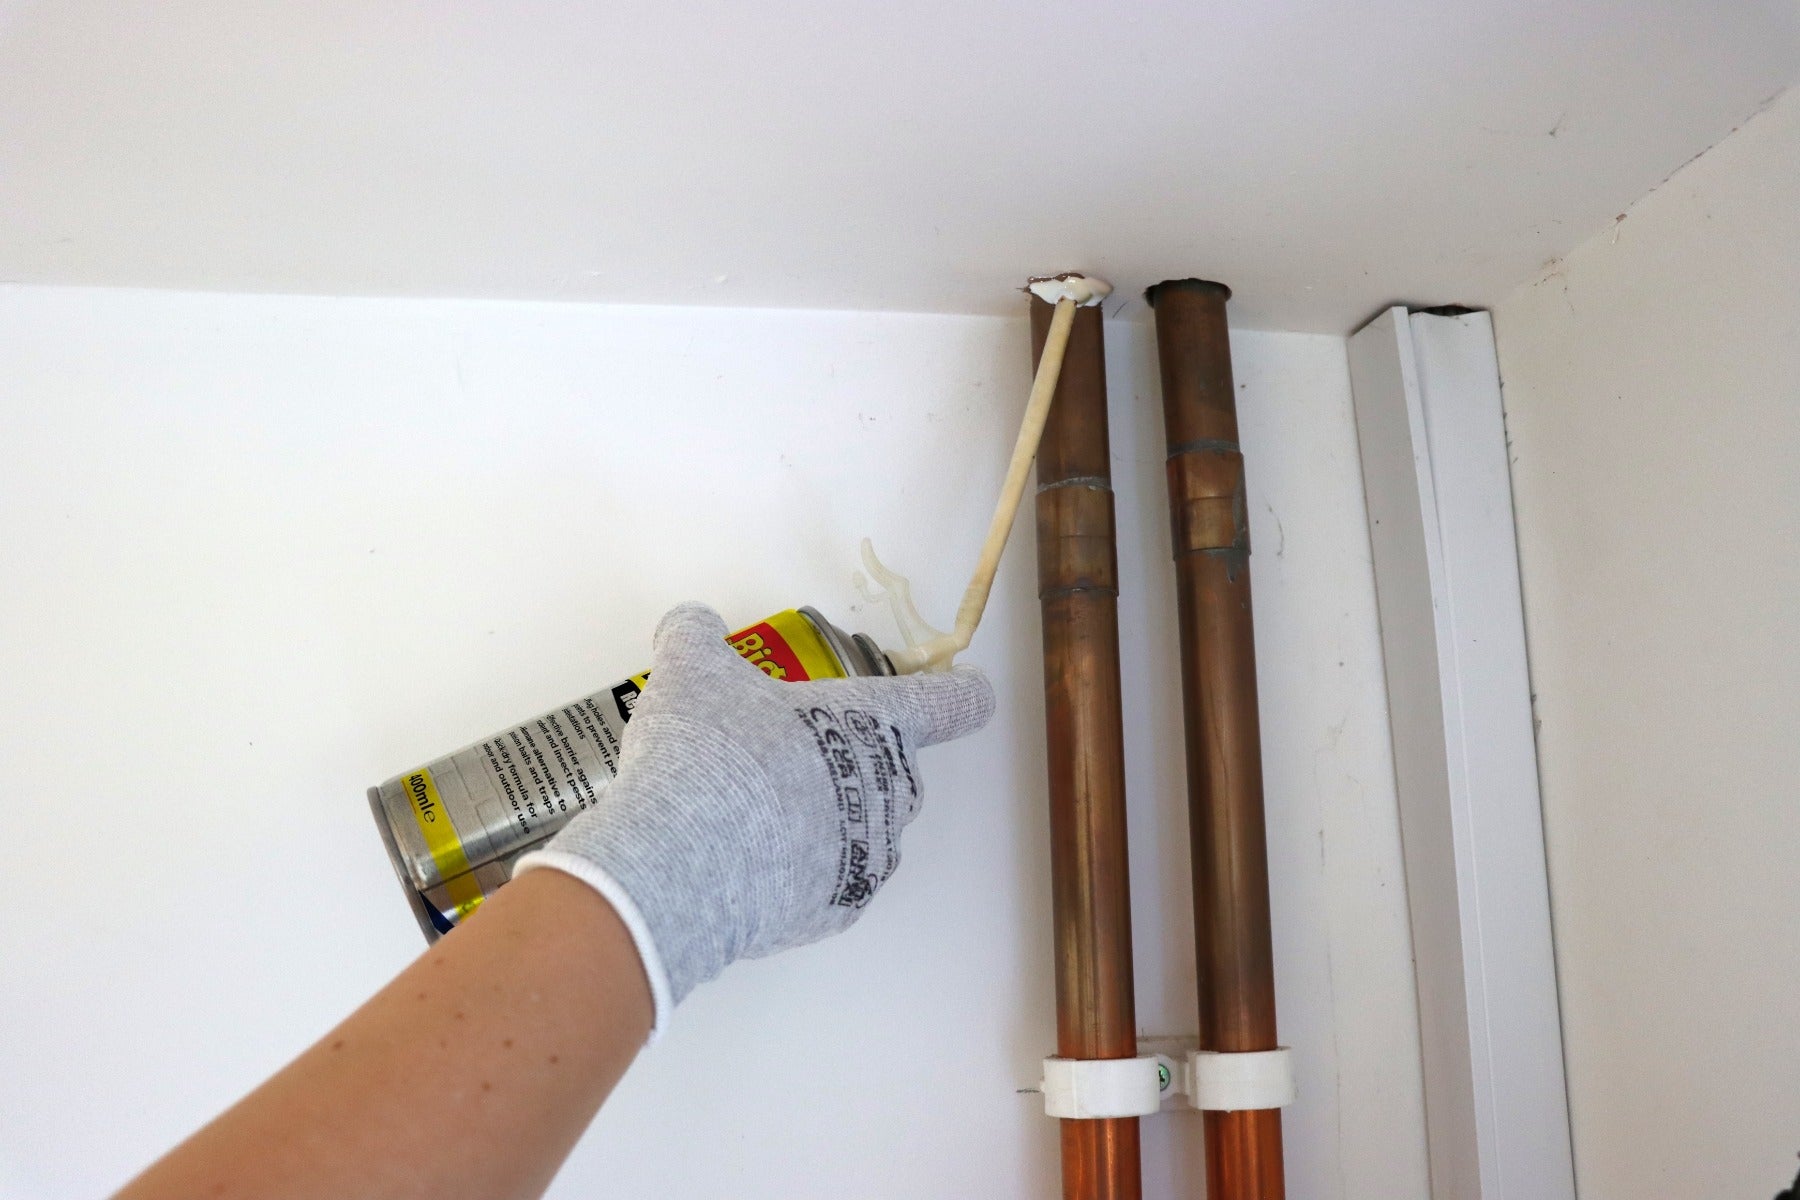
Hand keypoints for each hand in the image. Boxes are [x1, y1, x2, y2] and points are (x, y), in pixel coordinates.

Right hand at [515, 602, 995, 1035]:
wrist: (682, 865)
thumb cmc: (706, 753)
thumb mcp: (689, 673)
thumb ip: (696, 636)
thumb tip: (692, 623)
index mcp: (873, 721)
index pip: (949, 702)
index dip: (961, 693)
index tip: (969, 690)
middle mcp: (890, 788)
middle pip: (894, 767)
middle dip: (850, 758)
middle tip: (780, 755)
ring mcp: (871, 855)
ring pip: (863, 826)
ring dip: (825, 817)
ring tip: (754, 813)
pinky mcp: (840, 910)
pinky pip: (831, 881)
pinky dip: (800, 871)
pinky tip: (752, 863)